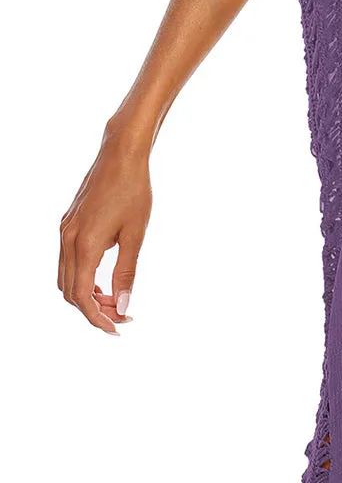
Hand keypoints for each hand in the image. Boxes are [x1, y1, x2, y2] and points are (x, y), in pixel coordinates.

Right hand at [58, 126, 151, 335]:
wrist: (121, 155)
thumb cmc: (134, 191)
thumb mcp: (136, 235)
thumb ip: (126, 273)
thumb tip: (123, 305)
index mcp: (84, 245)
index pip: (82, 296)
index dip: (98, 318)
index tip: (117, 328)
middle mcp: (67, 240)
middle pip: (70, 292)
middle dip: (94, 308)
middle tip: (122, 314)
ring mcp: (64, 231)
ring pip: (65, 277)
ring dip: (86, 293)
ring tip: (115, 298)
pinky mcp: (67, 223)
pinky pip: (66, 260)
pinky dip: (81, 276)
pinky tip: (103, 278)